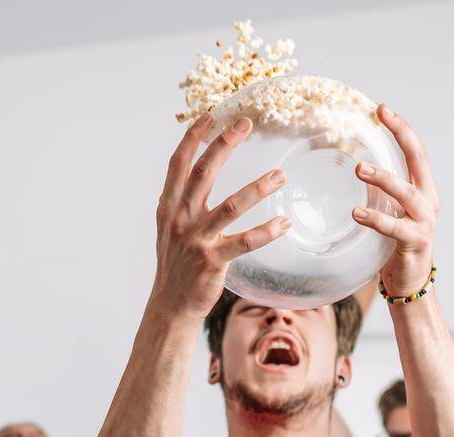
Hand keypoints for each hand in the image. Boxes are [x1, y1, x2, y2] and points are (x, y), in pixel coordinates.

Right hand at [150, 114, 287, 318]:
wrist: (170, 305)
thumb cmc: (176, 265)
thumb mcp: (170, 229)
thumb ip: (181, 202)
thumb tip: (195, 175)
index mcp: (169, 208)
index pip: (179, 164)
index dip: (193, 137)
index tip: (211, 115)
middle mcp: (181, 219)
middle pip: (203, 172)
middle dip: (224, 144)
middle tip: (246, 123)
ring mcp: (197, 239)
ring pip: (230, 205)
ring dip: (257, 187)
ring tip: (280, 176)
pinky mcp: (213, 260)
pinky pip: (245, 242)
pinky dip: (267, 231)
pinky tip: (284, 223)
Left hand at [353, 105, 438, 297]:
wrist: (410, 281)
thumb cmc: (396, 243)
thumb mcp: (389, 210)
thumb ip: (379, 191)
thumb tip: (353, 167)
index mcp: (422, 189)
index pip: (415, 151)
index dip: (401, 128)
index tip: (383, 109)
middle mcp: (428, 200)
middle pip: (418, 160)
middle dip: (402, 135)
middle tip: (381, 117)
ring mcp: (424, 221)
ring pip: (406, 192)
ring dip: (383, 178)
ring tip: (359, 169)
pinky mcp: (415, 241)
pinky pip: (394, 227)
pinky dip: (376, 218)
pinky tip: (356, 213)